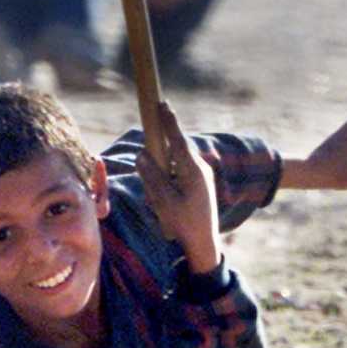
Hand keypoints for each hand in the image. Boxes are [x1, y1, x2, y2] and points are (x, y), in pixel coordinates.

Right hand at [137, 102, 220, 273]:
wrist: (204, 244)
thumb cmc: (184, 223)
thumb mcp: (164, 201)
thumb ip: (152, 176)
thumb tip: (142, 155)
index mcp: (193, 170)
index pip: (178, 139)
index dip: (169, 121)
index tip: (162, 103)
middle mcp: (200, 167)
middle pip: (173, 151)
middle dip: (158, 161)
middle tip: (157, 186)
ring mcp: (202, 174)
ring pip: (174, 164)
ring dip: (163, 178)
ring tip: (163, 205)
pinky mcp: (200, 182)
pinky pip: (178, 173)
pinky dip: (168, 182)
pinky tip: (168, 205)